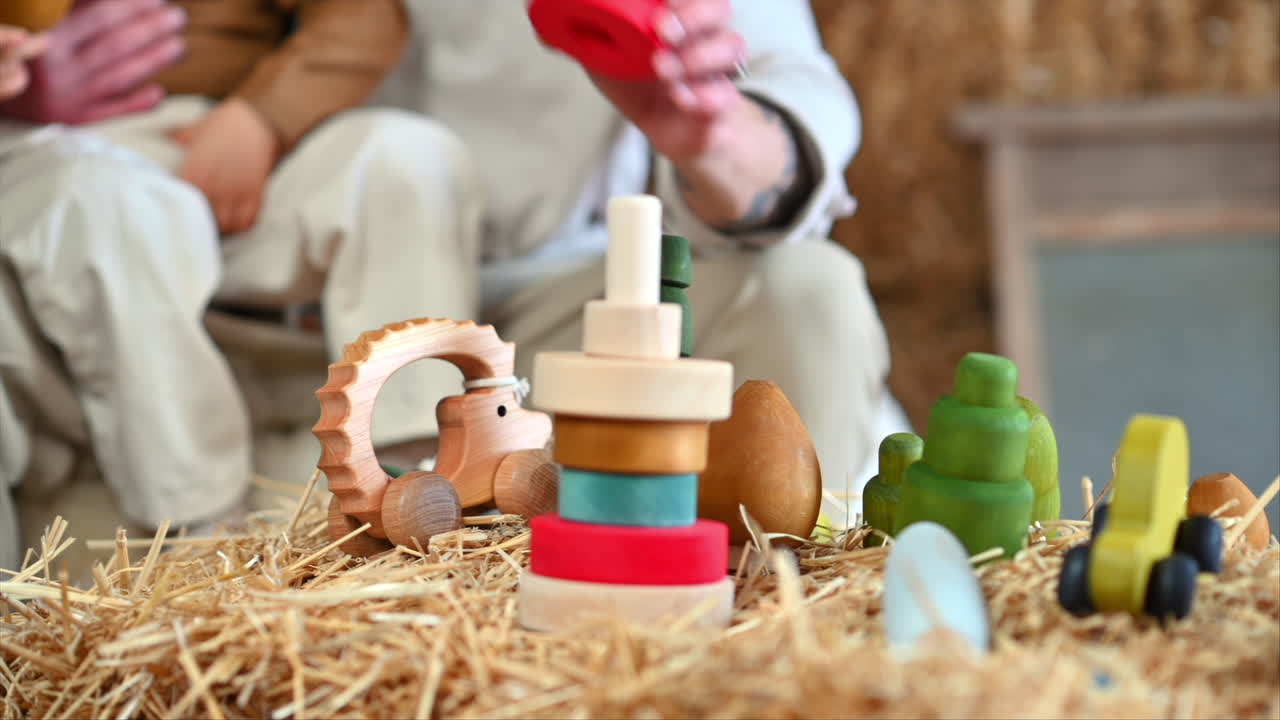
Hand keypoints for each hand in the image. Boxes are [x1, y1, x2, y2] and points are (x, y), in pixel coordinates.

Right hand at [0, 0, 185, 123]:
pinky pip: (113, 111)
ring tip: (180, 46)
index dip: (131, 7)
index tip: (156, 0)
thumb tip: (116, 3)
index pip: (99, 19)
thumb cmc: (24, 52)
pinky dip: (138, 102)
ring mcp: (70, 96)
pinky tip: (160, 92)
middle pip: (116, 46)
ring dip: (155, 60)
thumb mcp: (41, 26)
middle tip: (177, 17)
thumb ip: (75, 12)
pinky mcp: (76, 118)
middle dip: (151, 30)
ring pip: (121, 76)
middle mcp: (61, 69)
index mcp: (49, 39)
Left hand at [171, 97, 280, 235]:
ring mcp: (237, 193)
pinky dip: (242, 224)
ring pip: (227, 226)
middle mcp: (216, 186)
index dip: (179, 209)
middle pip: (205, 220)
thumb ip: (176, 145)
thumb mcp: (192, 132)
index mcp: (195, 172)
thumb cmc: (221, 124)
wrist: (256, 120)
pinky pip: (248, 221)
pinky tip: (235, 218)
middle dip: (200, 222)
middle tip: (197, 220)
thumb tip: (158, 149)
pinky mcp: (256, 195)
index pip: (181, 204)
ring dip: (222, 227)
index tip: (177, 210)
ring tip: (216, 222)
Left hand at [588, 0, 744, 162]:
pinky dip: (704, 96)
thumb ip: (586, 37)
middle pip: (720, 9)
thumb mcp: (605, 57)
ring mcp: (719, 68)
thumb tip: (546, 24)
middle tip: (663, 31)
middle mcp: (706, 36)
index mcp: (680, 17)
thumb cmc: (640, 84)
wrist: (665, 130)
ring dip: (696, 56)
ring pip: (732, 47)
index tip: (662, 1)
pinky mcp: (722, 103)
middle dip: (693, 15)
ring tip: (663, 69)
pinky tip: (681, 98)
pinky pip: (727, 95)